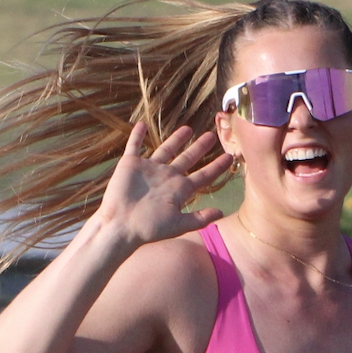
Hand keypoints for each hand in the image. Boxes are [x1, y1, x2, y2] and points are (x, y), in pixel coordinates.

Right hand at [89, 122, 232, 248]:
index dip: (216, 167)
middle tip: (211, 136)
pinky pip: (134, 145)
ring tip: (188, 128)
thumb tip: (222, 213)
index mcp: (179, 190)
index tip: (230, 157)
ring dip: (175, 139)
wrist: (121, 225)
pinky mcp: (131, 164)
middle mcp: (166, 177)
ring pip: (165, 149)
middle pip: (187, 158)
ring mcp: (148, 170)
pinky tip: (142, 125)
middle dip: (199, 148)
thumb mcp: (178, 225)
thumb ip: (200, 218)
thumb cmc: (149, 228)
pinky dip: (137, 135)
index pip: (203, 175)